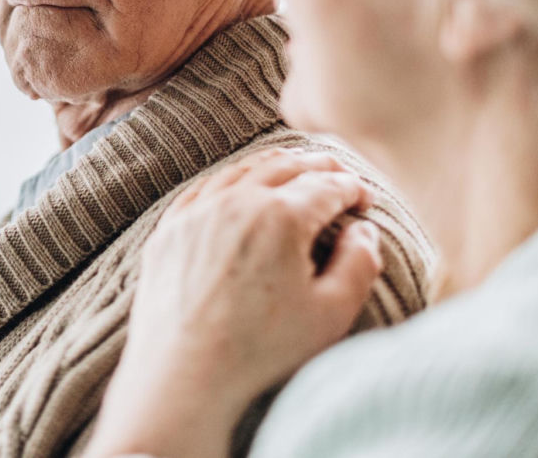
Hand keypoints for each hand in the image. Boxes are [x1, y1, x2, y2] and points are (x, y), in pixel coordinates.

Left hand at [87, 149, 382, 457]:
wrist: (183, 372)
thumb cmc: (261, 349)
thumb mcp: (331, 313)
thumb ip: (360, 263)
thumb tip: (363, 230)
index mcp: (282, 215)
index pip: (327, 186)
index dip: (353, 189)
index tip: (365, 201)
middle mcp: (238, 200)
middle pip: (287, 166)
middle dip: (319, 167)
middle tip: (338, 175)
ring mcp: (198, 210)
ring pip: (244, 170)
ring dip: (276, 166)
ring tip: (295, 170)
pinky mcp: (171, 226)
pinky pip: (207, 187)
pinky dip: (233, 179)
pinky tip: (241, 187)